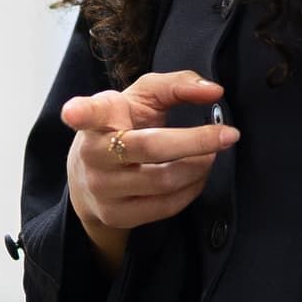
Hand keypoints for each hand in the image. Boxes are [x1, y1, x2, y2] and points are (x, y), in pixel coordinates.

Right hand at [62, 71, 236, 268]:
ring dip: (199, 166)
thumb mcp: (144, 97)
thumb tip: (214, 92)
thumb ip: (177, 85)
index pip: (88, 113)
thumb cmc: (123, 124)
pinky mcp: (115, 216)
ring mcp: (102, 189)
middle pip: (151, 148)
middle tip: (228, 134)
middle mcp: (93, 155)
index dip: (80, 112)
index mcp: (97, 119)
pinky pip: (167, 206)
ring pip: (165, 181)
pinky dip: (192, 188)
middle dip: (196, 141)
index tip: (73, 111)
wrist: (91, 175)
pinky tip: (196, 174)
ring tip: (210, 154)